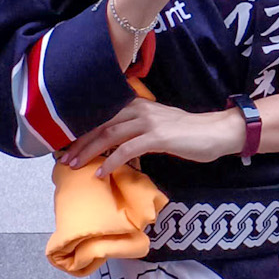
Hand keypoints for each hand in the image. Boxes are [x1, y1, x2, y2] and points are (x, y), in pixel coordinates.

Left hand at [62, 100, 245, 176]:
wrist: (215, 131)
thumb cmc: (187, 133)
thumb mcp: (157, 125)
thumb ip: (136, 129)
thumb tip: (115, 144)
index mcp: (136, 105)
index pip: (101, 115)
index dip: (81, 130)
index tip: (66, 144)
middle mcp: (138, 109)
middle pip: (100, 124)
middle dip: (78, 142)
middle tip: (63, 158)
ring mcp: (148, 122)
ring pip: (109, 135)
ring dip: (88, 152)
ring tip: (74, 165)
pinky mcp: (157, 136)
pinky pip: (127, 149)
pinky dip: (110, 162)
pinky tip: (101, 173)